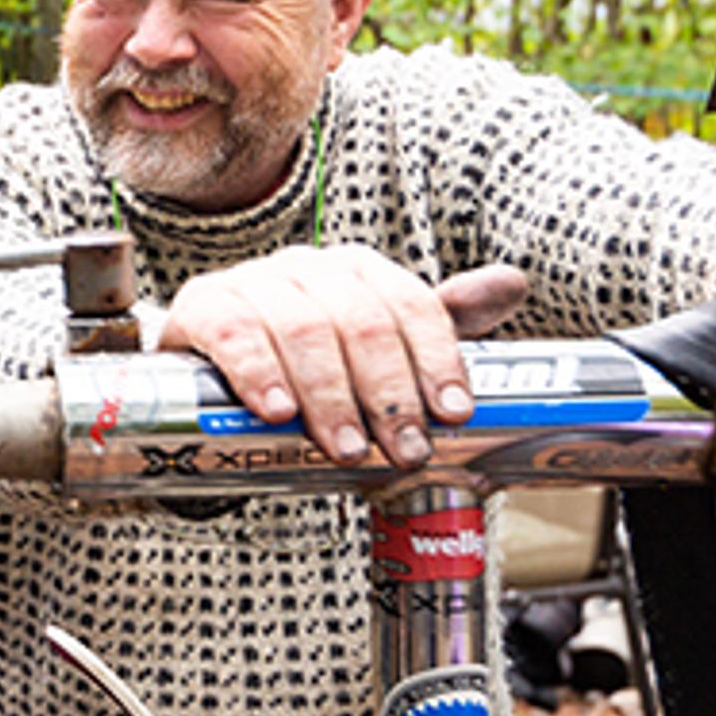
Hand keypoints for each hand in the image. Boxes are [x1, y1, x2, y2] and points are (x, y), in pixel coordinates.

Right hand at [158, 249, 531, 466]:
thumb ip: (439, 324)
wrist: (211, 376)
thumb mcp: (375, 349)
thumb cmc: (303, 364)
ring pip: (303, 329)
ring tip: (346, 447)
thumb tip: (512, 283)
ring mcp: (252, 282)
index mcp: (359, 270)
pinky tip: (278, 411)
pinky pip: (235, 334)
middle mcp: (308, 266)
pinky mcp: (202, 306)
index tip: (452, 413)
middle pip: (362, 322)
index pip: (411, 305)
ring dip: (331, 395)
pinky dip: (260, 373)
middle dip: (389, 393)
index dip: (436, 360)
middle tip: (403, 449)